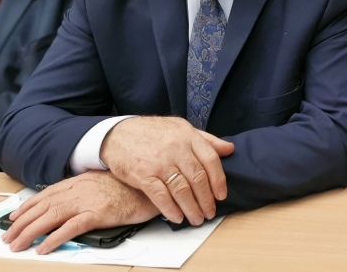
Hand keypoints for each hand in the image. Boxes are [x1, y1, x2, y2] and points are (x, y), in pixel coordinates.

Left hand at [0, 170, 158, 253]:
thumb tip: (71, 206)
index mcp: (81, 181)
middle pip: (43, 206)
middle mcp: (81, 189)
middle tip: (8, 237)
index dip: (27, 206)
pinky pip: (70, 227)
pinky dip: (54, 238)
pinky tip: (43, 248)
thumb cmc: (133, 187)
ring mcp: (88, 200)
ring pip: (51, 216)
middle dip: (21, 222)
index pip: (47, 194)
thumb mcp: (105, 184)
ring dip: (30, 232)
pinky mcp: (98, 213)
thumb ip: (87, 191)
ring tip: (17, 245)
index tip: (14, 217)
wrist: (154, 186)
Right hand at [99, 116, 233, 225]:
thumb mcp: (180, 128)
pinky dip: (171, 210)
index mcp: (188, 135)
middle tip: (209, 212)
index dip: (218, 180)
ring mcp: (159, 162)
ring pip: (182, 190)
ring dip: (191, 208)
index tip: (221, 195)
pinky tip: (177, 218)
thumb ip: (206, 139)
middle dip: (206, 199)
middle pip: (198, 178)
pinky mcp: (143, 174)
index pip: (210, 160)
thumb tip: (229, 149)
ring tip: (196, 218)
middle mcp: (175, 148)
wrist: (117, 134)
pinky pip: (161, 196)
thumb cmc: (152, 132)